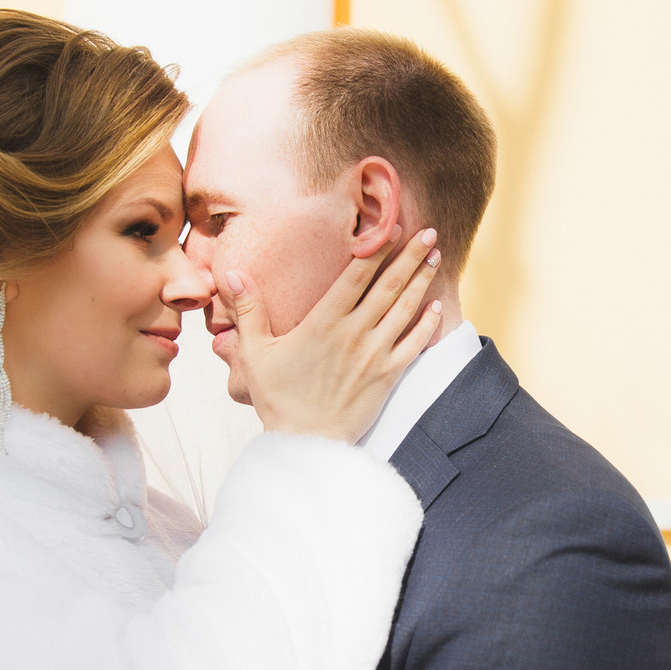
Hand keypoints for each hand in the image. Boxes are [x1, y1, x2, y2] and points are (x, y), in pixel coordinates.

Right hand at [224, 228, 444, 442]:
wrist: (306, 443)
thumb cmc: (278, 398)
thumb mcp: (255, 354)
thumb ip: (248, 311)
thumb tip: (232, 274)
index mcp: (323, 323)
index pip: (354, 276)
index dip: (375, 248)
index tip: (390, 226)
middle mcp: (353, 333)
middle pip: (388, 286)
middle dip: (409, 256)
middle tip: (428, 232)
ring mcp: (374, 354)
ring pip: (404, 309)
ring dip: (422, 280)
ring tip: (435, 256)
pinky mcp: (387, 376)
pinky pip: (414, 344)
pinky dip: (427, 323)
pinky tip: (437, 306)